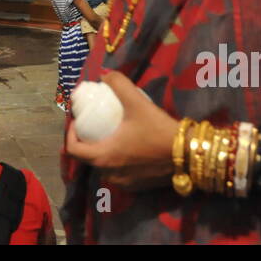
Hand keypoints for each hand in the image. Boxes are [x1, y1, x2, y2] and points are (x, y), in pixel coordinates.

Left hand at [64, 72, 179, 190]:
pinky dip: (118, 163)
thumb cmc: (158, 131)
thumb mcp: (137, 103)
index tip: (77, 121)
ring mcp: (124, 183)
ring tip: (110, 135)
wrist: (190, 155)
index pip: (73, 149)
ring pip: (104, 168)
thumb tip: (105, 73)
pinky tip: (127, 149)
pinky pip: (120, 174)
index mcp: (103, 157)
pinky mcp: (138, 187)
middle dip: (88, 142)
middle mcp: (110, 175)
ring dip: (103, 153)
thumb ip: (119, 84)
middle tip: (95, 125)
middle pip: (88, 158)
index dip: (70, 134)